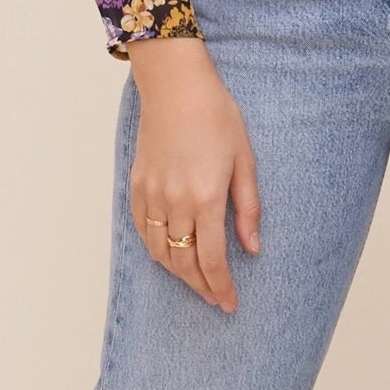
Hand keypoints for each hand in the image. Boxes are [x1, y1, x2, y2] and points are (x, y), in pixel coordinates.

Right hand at [127, 37, 260, 312]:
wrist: (176, 86)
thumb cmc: (216, 116)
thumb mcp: (244, 160)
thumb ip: (248, 208)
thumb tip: (252, 248)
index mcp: (205, 197)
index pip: (211, 260)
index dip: (220, 287)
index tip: (230, 303)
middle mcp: (175, 201)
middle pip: (184, 262)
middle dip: (201, 287)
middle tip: (215, 299)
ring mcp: (152, 194)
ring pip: (160, 251)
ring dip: (178, 273)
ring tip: (195, 282)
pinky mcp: (137, 185)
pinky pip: (142, 230)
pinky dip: (155, 249)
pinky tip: (169, 254)